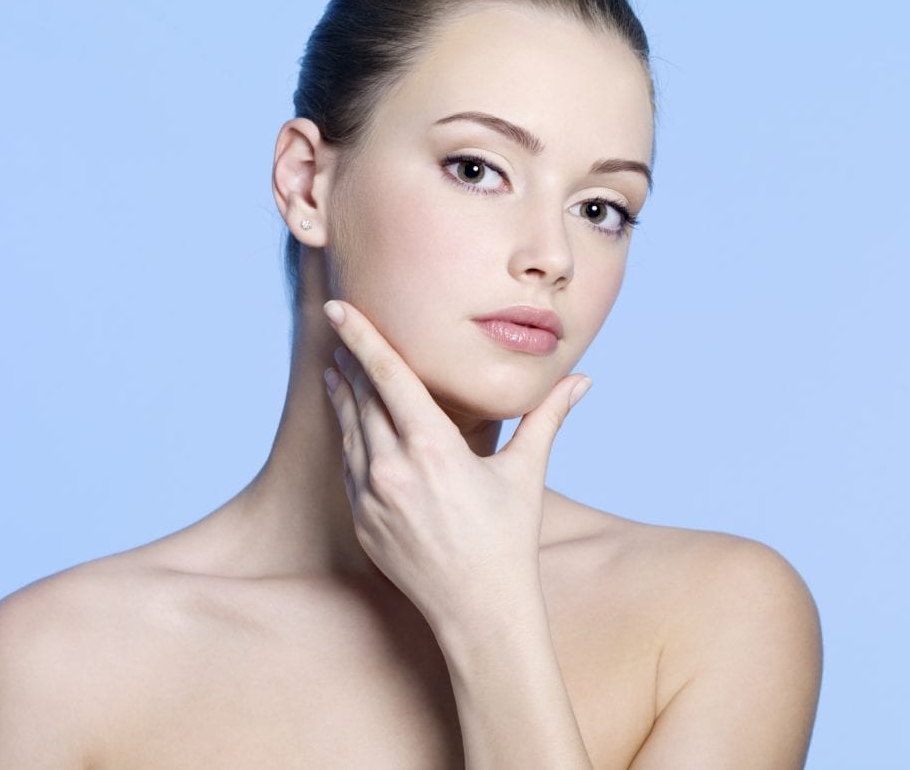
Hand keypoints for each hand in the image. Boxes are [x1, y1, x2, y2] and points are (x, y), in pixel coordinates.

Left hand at [321, 299, 591, 631]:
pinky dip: (348, 439)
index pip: (387, 376)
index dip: (361, 337)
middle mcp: (392, 468)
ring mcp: (370, 497)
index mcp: (432, 448)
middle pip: (362, 398)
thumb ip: (548, 418)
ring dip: (342, 396)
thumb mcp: (526, 474)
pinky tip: (350, 425)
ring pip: (348, 431)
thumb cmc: (507, 539)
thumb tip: (583, 381)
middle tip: (341, 331)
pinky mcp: (361, 521)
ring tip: (336, 371)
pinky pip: (348, 466)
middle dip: (351, 362)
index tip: (338, 308)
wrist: (477, 610)